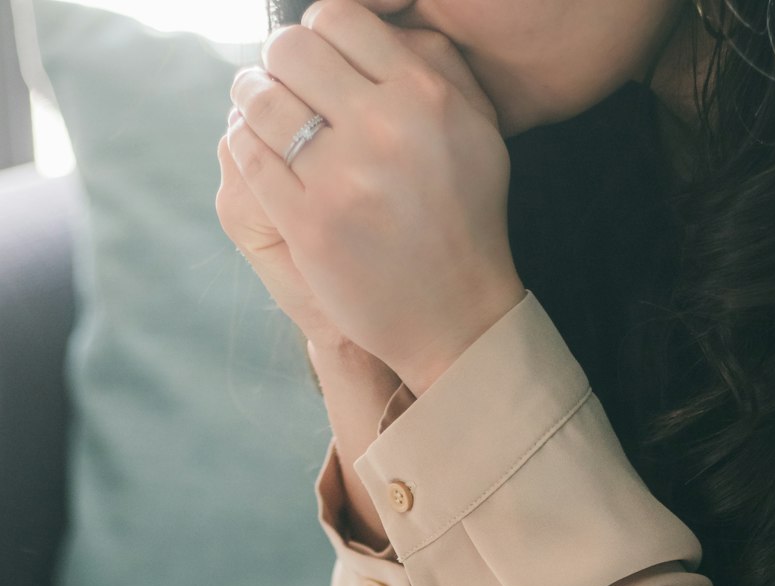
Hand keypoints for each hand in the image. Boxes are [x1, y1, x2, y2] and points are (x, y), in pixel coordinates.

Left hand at [224, 0, 525, 395]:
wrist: (457, 317)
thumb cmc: (465, 219)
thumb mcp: (477, 131)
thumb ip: (436, 65)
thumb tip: (382, 21)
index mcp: (423, 96)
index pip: (338, 19)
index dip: (316, 32)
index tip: (315, 62)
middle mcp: (382, 129)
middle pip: (291, 51)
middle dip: (277, 62)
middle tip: (280, 83)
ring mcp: (342, 179)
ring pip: (261, 100)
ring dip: (251, 99)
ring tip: (260, 111)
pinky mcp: (309, 224)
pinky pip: (250, 157)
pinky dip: (245, 145)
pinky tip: (258, 152)